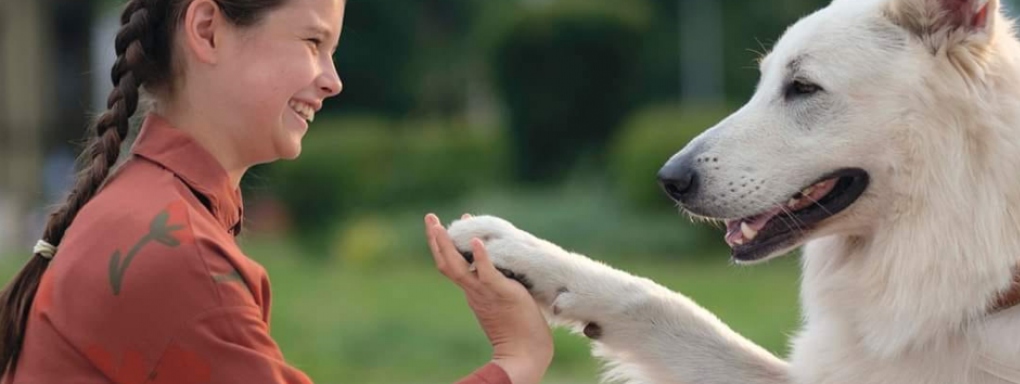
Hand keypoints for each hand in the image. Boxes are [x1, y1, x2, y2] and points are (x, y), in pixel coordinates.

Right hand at [425, 213, 553, 383]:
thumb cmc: (518, 327)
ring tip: (441, 224)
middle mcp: (473, 290)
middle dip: (436, 239)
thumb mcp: (501, 298)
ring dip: (448, 244)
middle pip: (446, 263)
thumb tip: (498, 266)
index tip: (442, 225)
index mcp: (472, 291)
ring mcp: (484, 291)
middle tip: (429, 217)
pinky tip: (477, 240)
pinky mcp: (501, 292)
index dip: (444, 246)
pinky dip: (481, 257)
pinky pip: (487, 273)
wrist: (524, 352)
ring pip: (458, 266)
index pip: (451, 265)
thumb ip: (495, 284)